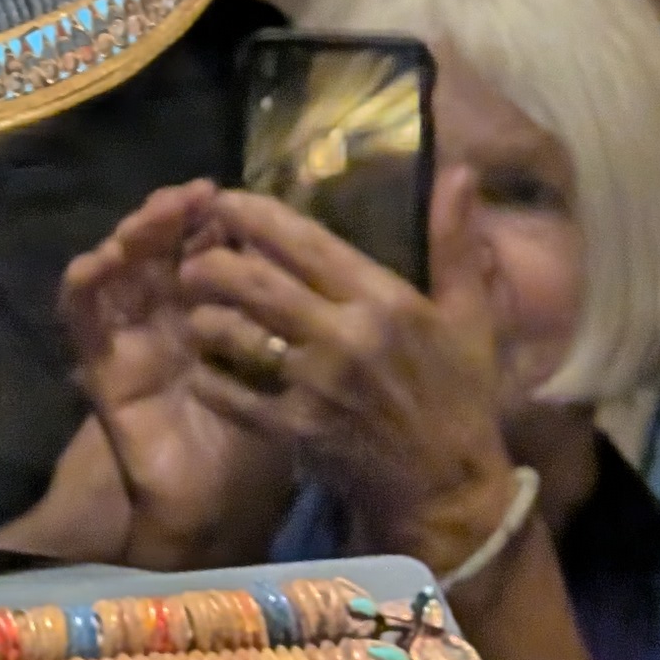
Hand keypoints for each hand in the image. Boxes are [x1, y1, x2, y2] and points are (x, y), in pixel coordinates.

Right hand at [61, 179, 293, 565]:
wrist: (212, 512)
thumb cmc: (253, 446)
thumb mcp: (282, 374)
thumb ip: (289, 322)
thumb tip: (318, 256)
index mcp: (211, 310)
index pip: (204, 243)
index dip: (212, 215)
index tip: (228, 194)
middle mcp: (167, 313)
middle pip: (161, 244)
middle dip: (173, 214)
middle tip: (194, 197)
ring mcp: (131, 332)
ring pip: (120, 263)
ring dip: (132, 234)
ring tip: (154, 219)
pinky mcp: (100, 361)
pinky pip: (80, 313)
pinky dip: (83, 281)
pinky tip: (100, 261)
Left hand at [178, 180, 519, 574]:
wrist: (449, 490)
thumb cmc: (459, 396)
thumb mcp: (469, 316)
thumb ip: (455, 241)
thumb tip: (458, 169)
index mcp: (383, 301)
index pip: (307, 243)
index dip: (258, 215)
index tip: (224, 199)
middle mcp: (344, 338)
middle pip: (258, 284)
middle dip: (214, 261)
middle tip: (192, 253)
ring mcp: (316, 387)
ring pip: (237, 335)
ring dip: (205, 315)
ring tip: (190, 303)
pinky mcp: (296, 431)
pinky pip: (234, 395)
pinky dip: (211, 376)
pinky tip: (201, 362)